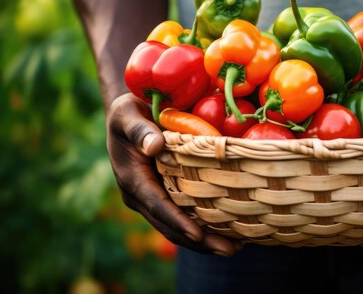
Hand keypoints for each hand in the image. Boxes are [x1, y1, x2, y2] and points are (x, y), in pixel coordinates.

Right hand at [107, 93, 240, 255]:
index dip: (177, 221)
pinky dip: (203, 226)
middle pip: (171, 226)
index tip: (198, 234)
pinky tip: (228, 230)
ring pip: (178, 227)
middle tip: (230, 250)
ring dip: (205, 241)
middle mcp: (141, 195)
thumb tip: (154, 147)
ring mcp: (152, 198)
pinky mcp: (164, 195)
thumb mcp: (127, 113)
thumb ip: (139, 130)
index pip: (157, 206)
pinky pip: (183, 215)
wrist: (127, 115)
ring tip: (235, 248)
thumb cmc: (129, 110)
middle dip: (200, 241)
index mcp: (132, 179)